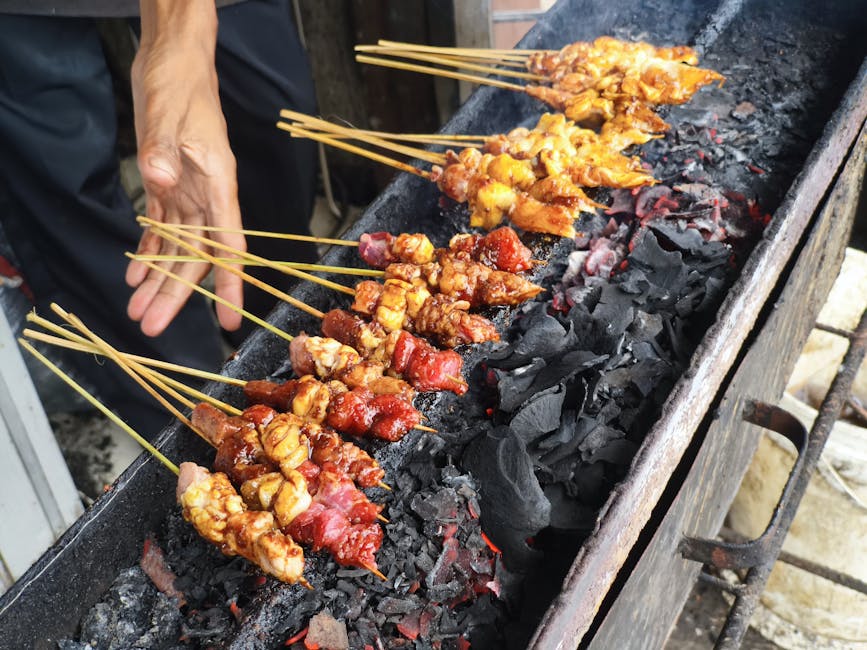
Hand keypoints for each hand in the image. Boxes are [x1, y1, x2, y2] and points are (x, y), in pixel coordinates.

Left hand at [126, 0, 244, 336]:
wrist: (172, 64)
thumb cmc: (181, 86)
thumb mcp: (170, 114)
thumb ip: (166, 150)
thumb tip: (161, 181)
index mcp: (218, 186)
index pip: (228, 244)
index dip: (228, 284)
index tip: (226, 318)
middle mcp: (207, 198)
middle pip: (196, 257)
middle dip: (176, 294)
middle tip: (152, 327)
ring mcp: (187, 195)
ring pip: (176, 250)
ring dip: (158, 282)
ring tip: (138, 313)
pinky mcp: (168, 187)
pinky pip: (159, 230)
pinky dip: (147, 254)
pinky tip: (134, 278)